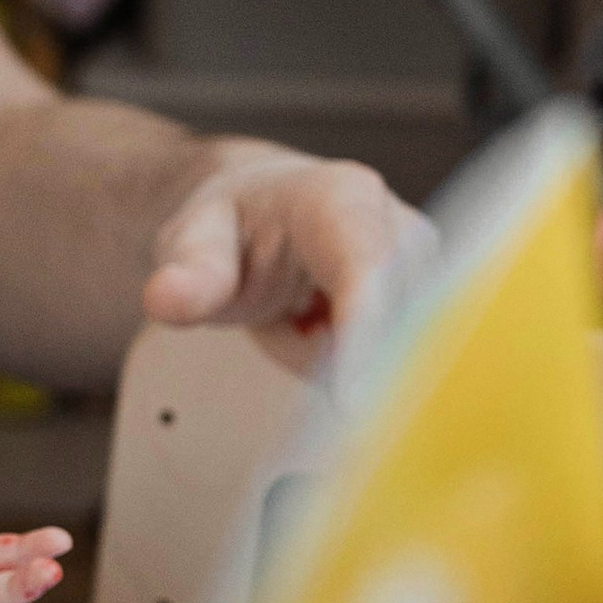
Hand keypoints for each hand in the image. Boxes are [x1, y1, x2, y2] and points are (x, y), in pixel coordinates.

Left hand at [142, 146, 432, 370]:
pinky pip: (401, 367)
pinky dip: (357, 373)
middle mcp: (401, 229)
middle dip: (341, 362)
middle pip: (397, 325)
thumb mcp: (193, 240)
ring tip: (297, 318)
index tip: (354, 403)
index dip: (367, 337)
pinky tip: (321, 335)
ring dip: (340, 365)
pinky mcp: (434, 310)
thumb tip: (168, 299)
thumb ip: (187, 272)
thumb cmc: (236, 225)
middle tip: (283, 333)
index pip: (366, 272)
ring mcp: (426, 272)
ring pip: (398, 357)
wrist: (264, 214)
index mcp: (344, 199)